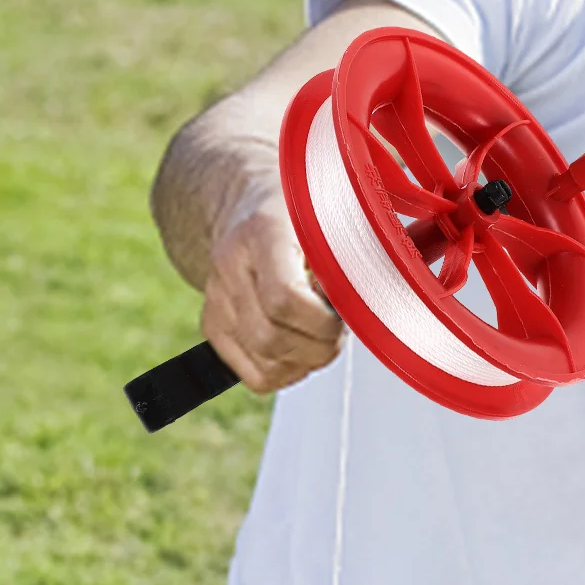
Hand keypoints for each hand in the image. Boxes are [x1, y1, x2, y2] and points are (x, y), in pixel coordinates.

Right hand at [200, 190, 341, 393]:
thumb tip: (370, 303)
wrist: (251, 208)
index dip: (322, 321)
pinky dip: (290, 372)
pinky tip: (302, 346)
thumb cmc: (304, 217)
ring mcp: (216, 300)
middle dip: (321, 346)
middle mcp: (230, 267)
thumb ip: (352, 256)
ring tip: (322, 333)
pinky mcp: (214, 327)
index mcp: (262, 232)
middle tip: (339, 329)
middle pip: (273, 339)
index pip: (284, 299)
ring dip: (308, 360)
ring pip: (267, 364)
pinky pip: (257, 376)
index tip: (344, 314)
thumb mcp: (335, 218)